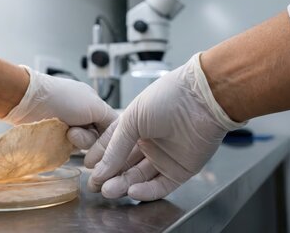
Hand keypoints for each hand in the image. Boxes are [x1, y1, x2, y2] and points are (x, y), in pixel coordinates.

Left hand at [2, 66, 117, 148]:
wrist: (29, 101)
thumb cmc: (62, 98)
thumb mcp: (95, 105)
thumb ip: (111, 119)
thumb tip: (119, 131)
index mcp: (93, 104)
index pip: (109, 128)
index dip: (107, 137)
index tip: (102, 140)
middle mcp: (82, 115)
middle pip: (97, 139)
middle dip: (88, 138)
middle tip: (74, 131)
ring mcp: (67, 126)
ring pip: (82, 146)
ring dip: (76, 141)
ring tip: (65, 132)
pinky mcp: (54, 136)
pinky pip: (67, 148)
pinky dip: (64, 145)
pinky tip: (58, 138)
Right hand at [86, 54, 244, 200]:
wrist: (202, 99)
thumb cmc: (167, 98)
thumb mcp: (131, 119)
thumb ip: (115, 147)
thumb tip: (100, 169)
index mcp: (136, 124)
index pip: (113, 145)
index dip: (100, 157)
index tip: (88, 168)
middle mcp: (150, 141)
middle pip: (125, 164)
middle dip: (110, 176)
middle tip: (95, 186)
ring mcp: (164, 156)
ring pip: (140, 176)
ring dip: (124, 184)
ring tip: (109, 190)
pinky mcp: (180, 169)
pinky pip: (160, 185)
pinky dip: (146, 190)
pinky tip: (132, 191)